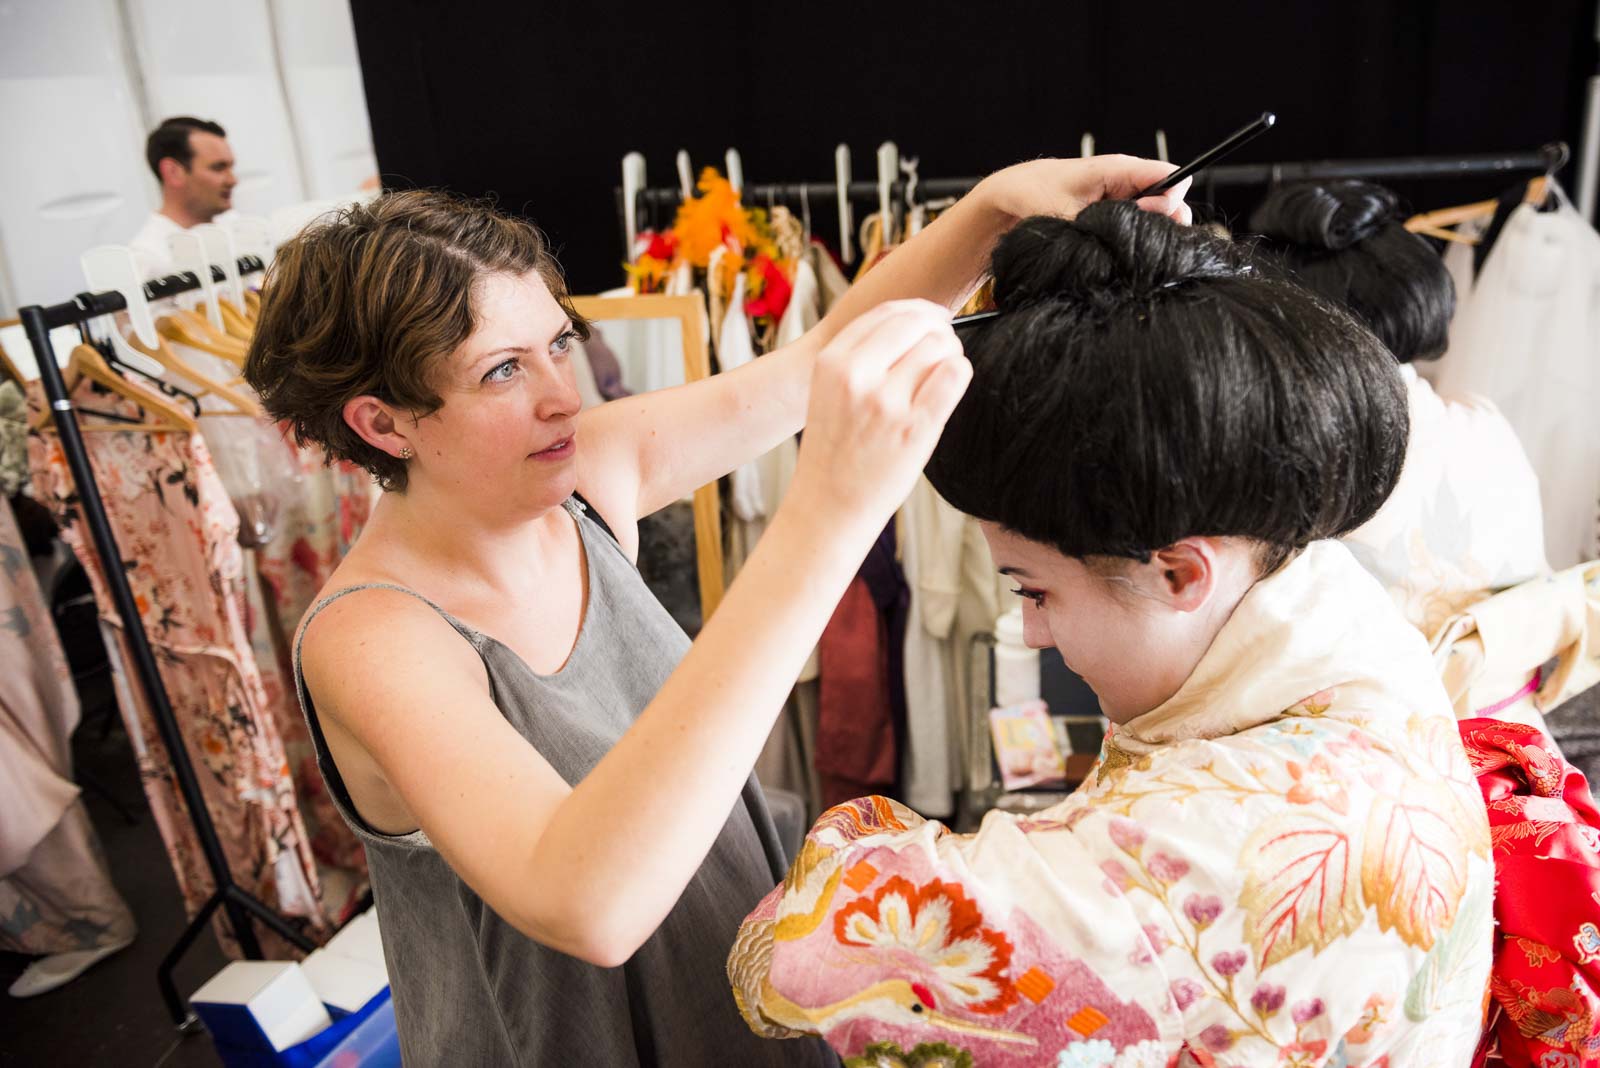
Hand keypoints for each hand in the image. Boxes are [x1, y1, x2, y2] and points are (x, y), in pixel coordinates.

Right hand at [789, 300, 970, 526]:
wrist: (829, 506)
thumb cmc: (837, 448)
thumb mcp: (831, 390)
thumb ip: (862, 354)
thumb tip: (918, 319)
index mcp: (831, 362)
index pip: (887, 311)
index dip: (918, 310)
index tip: (932, 320)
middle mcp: (855, 376)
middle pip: (917, 322)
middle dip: (939, 329)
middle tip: (944, 346)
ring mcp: (885, 403)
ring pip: (940, 346)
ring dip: (951, 352)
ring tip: (943, 372)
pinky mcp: (914, 429)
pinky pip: (954, 375)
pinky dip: (960, 372)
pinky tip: (951, 385)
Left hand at [976, 155, 1192, 225]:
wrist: (1012, 192)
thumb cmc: (1034, 194)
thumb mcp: (1067, 214)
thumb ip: (1107, 222)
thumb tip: (1146, 225)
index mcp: (1119, 168)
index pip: (1172, 176)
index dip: (1171, 202)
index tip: (1150, 221)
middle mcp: (1125, 177)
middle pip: (1170, 198)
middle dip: (1164, 221)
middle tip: (1139, 240)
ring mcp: (1120, 192)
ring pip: (1155, 211)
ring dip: (1146, 230)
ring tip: (1121, 242)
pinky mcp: (1113, 206)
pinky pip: (1137, 218)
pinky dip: (1132, 233)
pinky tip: (1115, 244)